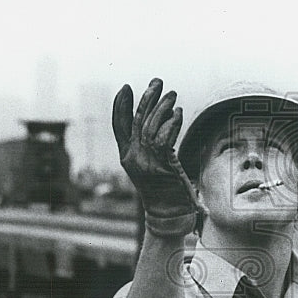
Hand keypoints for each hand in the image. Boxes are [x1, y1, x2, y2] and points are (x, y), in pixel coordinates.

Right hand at [112, 78, 197, 235]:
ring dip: (162, 107)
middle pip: (137, 121)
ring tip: (172, 94)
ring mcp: (146, 162)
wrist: (168, 216)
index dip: (121, 106)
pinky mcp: (161, 166)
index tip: (126, 87)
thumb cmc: (163, 192)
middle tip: (157, 82)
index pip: (119, 126)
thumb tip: (158, 124)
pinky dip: (172, 124)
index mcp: (127, 157)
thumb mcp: (150, 167)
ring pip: (152, 127)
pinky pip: (164, 139)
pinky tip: (178, 113)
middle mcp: (133, 157)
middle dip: (147, 98)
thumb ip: (149, 148)